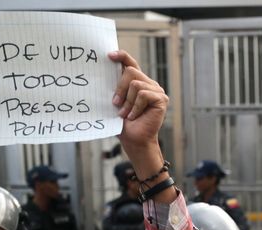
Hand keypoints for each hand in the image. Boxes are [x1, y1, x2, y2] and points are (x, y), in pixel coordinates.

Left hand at [110, 50, 166, 174]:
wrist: (134, 141)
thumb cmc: (123, 124)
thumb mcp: (115, 102)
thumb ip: (113, 88)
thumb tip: (100, 73)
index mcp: (137, 82)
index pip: (131, 63)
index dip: (122, 56)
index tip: (109, 56)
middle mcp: (148, 84)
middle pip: (131, 72)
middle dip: (120, 88)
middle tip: (115, 103)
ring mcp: (156, 91)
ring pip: (136, 84)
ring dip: (127, 102)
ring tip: (125, 114)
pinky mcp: (161, 99)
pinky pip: (143, 95)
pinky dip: (135, 107)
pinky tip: (134, 116)